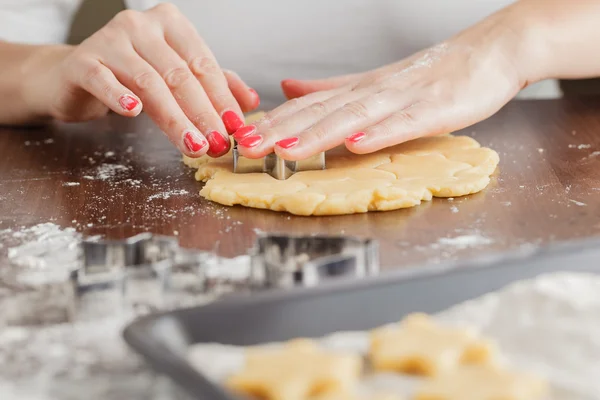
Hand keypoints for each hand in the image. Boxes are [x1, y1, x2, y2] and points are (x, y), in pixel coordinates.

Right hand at [24, 3, 258, 157]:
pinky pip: (103, 79)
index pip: (203, 63)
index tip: (235, 128)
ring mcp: (109, 39)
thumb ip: (215, 83)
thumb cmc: (132, 74)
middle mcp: (141, 25)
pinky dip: (118, 95)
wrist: (77, 75)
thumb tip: (252, 100)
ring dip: (174, 118)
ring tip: (192, 145)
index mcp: (171, 24)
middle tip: (217, 143)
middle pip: (179, 75)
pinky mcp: (82, 60)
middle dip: (203, 114)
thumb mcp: (177, 75)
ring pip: (149, 82)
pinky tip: (133, 112)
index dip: (221, 98)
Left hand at [234, 13, 529, 159]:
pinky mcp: (436, 109)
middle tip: (246, 146)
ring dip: (319, 134)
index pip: (308, 107)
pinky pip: (405, 123)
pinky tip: (356, 143)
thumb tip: (288, 89)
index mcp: (360, 89)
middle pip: (322, 112)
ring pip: (355, 116)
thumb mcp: (376, 82)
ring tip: (287, 150)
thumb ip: (333, 89)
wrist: (491, 51)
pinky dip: (379, 133)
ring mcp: (405, 99)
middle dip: (282, 131)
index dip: (273, 123)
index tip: (240, 138)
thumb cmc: (436, 72)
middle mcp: (375, 92)